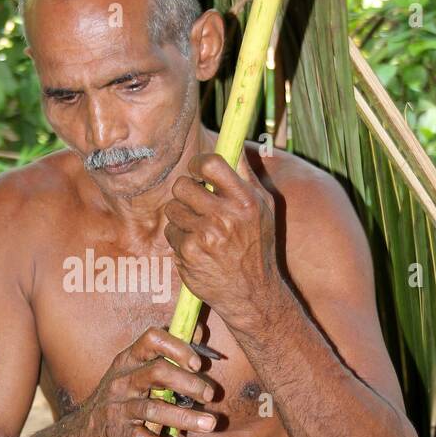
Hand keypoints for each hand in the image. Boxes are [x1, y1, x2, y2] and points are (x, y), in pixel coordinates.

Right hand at [65, 326, 216, 436]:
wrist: (84, 433)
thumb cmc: (122, 397)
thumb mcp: (136, 370)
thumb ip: (167, 353)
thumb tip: (200, 332)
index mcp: (129, 359)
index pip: (152, 339)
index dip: (178, 347)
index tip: (198, 364)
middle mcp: (122, 380)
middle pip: (157, 372)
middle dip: (189, 383)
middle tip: (210, 395)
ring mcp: (117, 406)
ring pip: (153, 408)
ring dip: (185, 416)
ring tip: (210, 423)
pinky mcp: (116, 433)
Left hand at [163, 153, 278, 332]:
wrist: (252, 294)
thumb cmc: (257, 247)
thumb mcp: (264, 209)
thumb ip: (246, 176)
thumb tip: (232, 143)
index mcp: (246, 200)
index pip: (211, 164)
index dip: (198, 164)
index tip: (197, 172)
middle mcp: (226, 216)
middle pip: (183, 185)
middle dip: (186, 194)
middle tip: (198, 206)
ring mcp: (205, 235)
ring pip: (173, 208)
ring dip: (182, 217)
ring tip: (201, 231)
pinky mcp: (189, 252)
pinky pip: (171, 231)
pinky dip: (180, 239)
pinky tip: (198, 250)